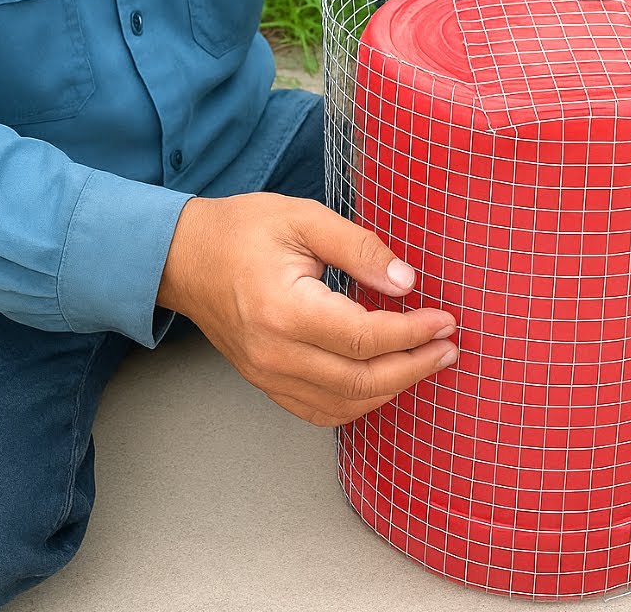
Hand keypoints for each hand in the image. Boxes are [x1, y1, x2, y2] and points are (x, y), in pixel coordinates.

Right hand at [156, 193, 456, 425]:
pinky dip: (361, 402)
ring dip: (394, 388)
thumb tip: (407, 282)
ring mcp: (267, 375)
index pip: (364, 337)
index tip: (445, 321)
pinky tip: (386, 380)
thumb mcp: (304, 219)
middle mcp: (274, 353)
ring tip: (427, 361)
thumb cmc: (240, 231)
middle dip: (415, 367)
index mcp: (284, 310)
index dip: (413, 333)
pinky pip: (321, 410)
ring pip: (345, 404)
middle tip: (449, 347)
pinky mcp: (266, 383)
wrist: (182, 257)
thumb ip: (359, 249)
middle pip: (360, 380)